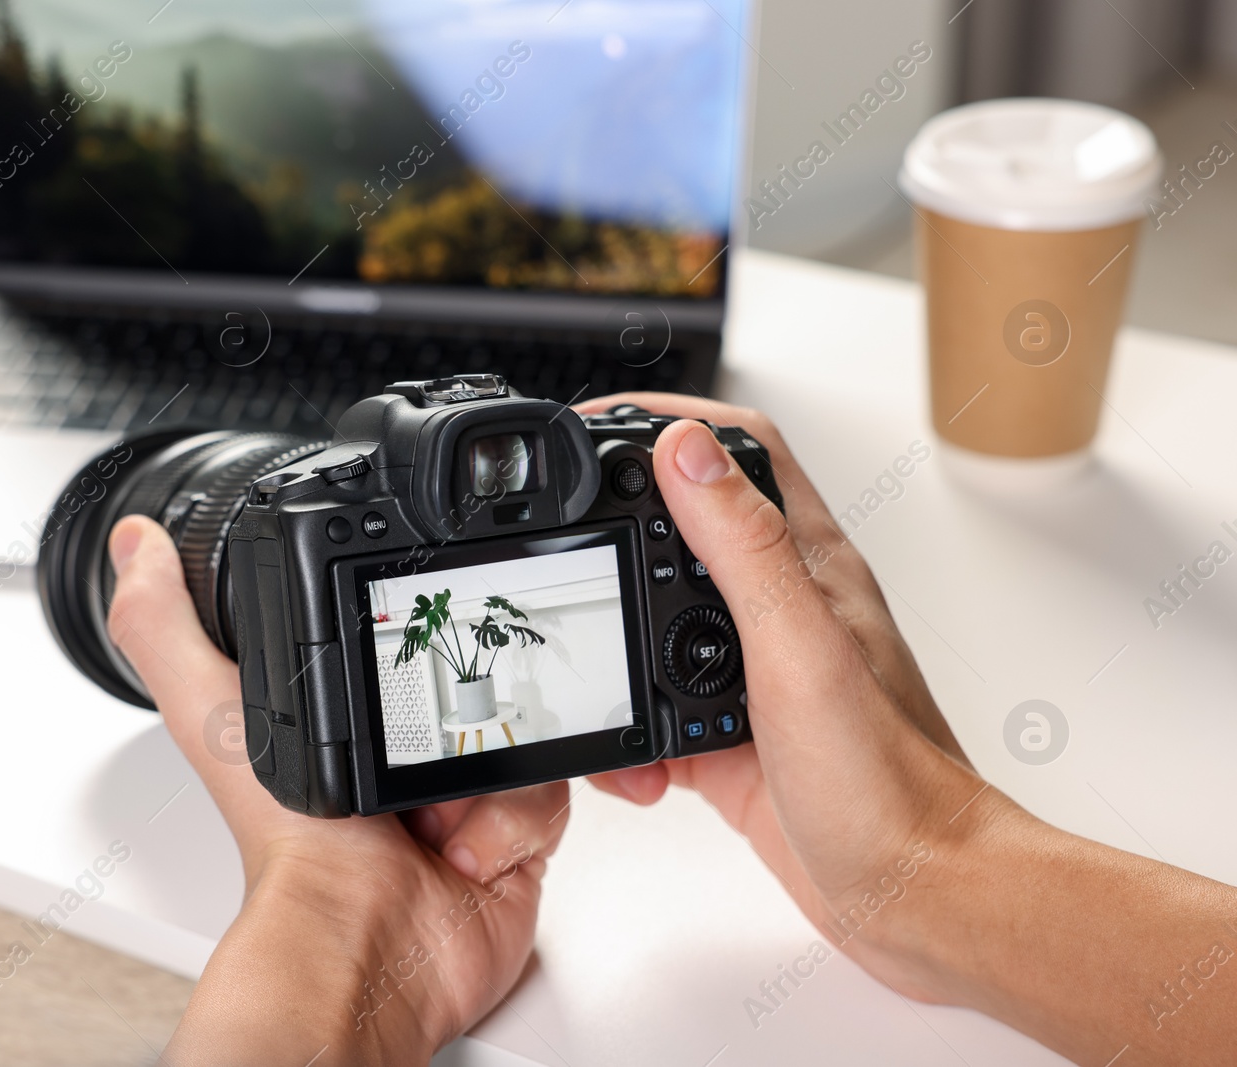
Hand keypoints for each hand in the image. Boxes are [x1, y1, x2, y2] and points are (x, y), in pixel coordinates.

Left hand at [105, 515, 569, 1065]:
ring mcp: (461, 794)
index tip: (411, 646)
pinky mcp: (514, 834)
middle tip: (421, 742)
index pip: (398, 638)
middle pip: (475, 675)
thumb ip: (166, 626)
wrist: (366, 948)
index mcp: (341, 715)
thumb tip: (135, 549)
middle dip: (464, 705)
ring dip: (484, 769)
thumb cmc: (288, 849)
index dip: (414, 633)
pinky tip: (464, 842)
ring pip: (518, 727)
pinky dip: (515, 815)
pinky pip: (549, 785)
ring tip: (430, 810)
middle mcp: (402, 754)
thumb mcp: (212, 714)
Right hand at [575, 395, 1236, 1065]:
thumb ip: (741, 546)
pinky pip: (656, 717)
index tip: (596, 419)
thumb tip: (682, 449)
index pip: (740, 453)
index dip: (670, 421)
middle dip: (615, 531)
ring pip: (658, 630)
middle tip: (559, 536)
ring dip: (616, 654)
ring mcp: (756, 675)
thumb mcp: (798, 647)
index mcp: (809, 566)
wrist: (915, 898)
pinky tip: (631, 769)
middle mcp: (783, 610)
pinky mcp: (733, 741)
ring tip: (592, 678)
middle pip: (684, 531)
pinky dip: (628, 740)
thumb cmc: (889, 782)